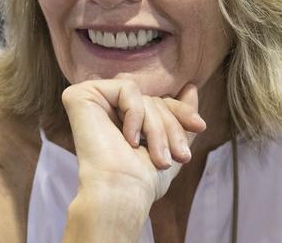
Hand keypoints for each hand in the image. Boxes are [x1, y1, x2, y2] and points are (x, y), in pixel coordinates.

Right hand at [61, 79, 205, 206]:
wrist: (123, 194)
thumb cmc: (141, 181)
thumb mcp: (169, 144)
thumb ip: (178, 115)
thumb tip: (190, 87)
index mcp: (118, 117)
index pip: (156, 101)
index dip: (179, 112)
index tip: (200, 126)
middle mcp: (102, 106)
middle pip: (151, 99)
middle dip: (170, 126)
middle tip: (179, 155)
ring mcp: (90, 99)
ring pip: (141, 95)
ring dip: (157, 127)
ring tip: (159, 157)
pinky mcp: (80, 95)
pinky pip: (126, 88)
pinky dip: (136, 114)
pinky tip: (128, 139)